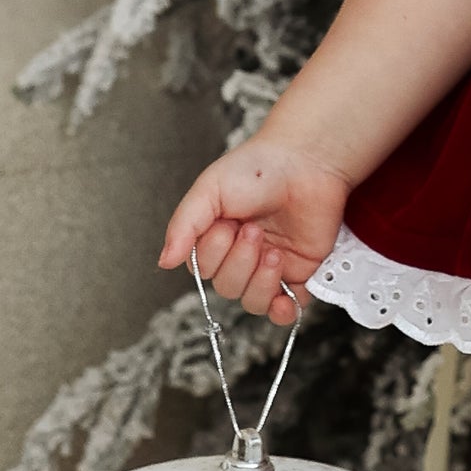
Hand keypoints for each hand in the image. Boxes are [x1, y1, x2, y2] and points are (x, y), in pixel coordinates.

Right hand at [160, 139, 351, 322]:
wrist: (306, 159)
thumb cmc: (257, 168)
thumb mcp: (208, 189)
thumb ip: (184, 226)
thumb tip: (164, 262)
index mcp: (216, 238)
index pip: (204, 270)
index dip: (214, 254)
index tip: (228, 224)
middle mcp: (242, 255)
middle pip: (227, 288)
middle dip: (239, 263)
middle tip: (254, 230)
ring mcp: (271, 265)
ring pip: (254, 301)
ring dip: (261, 282)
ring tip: (274, 251)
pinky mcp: (302, 271)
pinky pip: (290, 307)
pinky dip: (285, 311)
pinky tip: (284, 301)